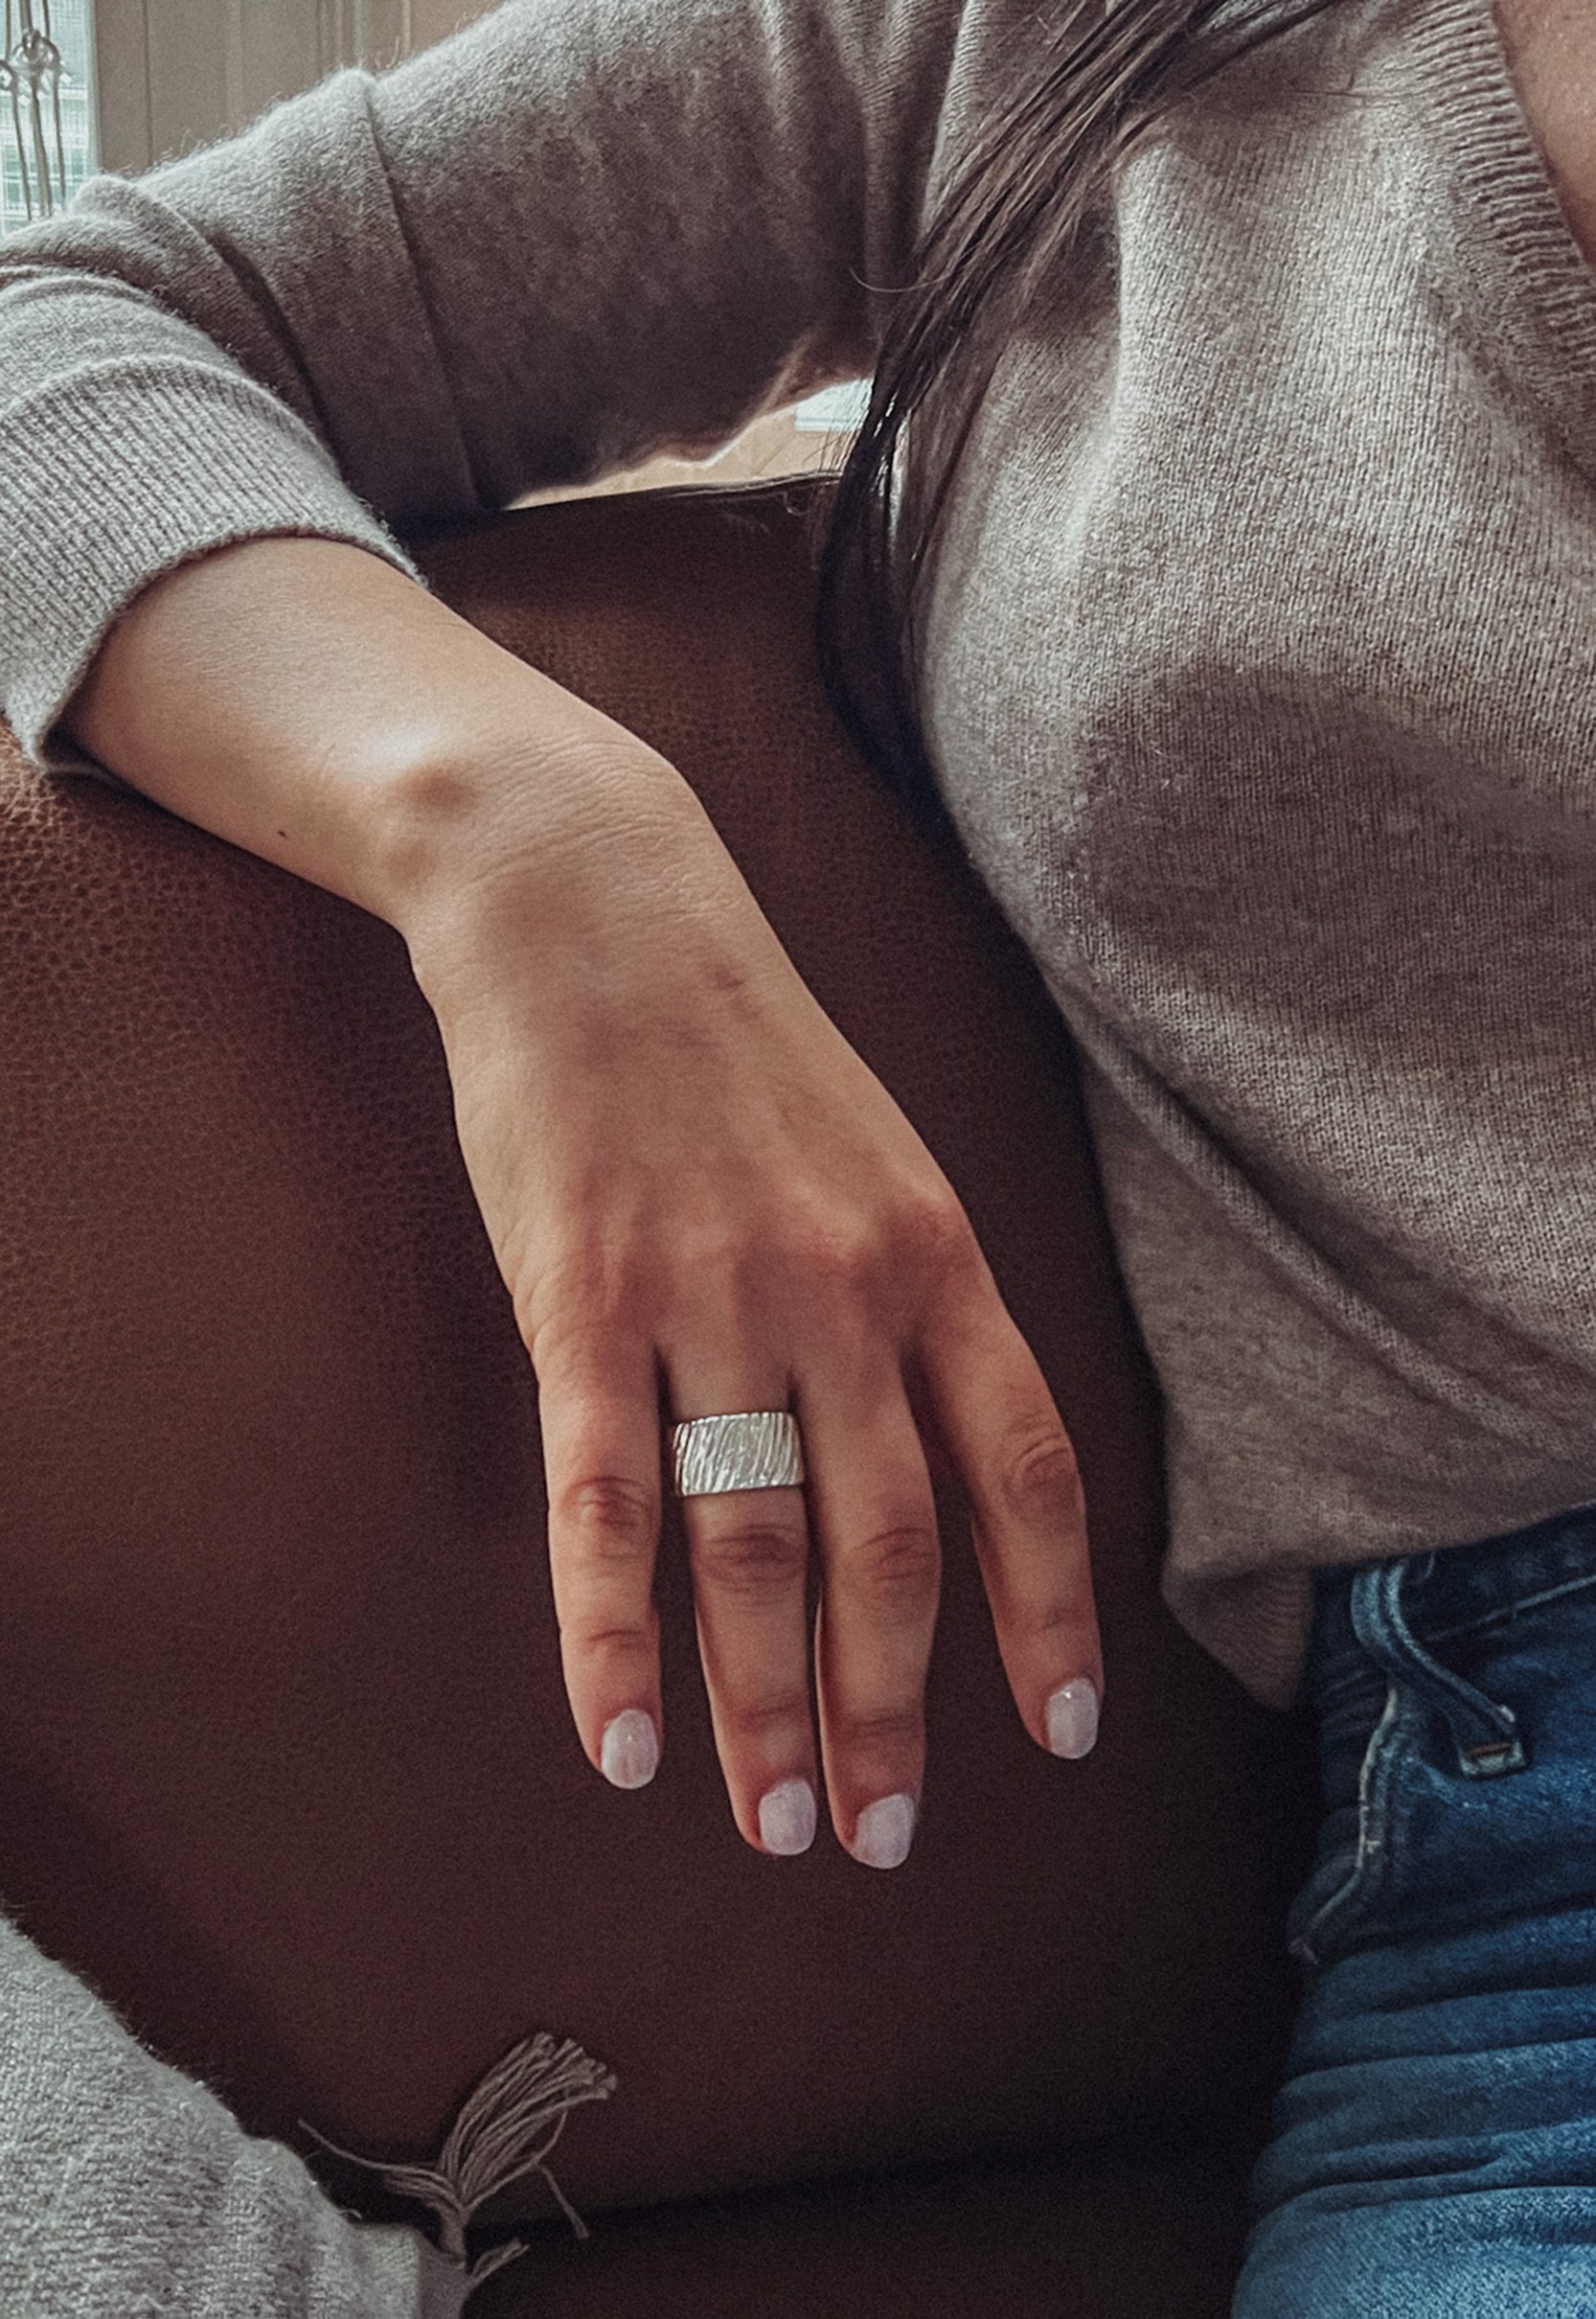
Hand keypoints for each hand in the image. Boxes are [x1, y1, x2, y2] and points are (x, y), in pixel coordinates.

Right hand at [397, 737, 1102, 1867]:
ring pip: (754, 1547)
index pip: (1025, 1467)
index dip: (1049, 1614)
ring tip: (770, 1828)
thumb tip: (930, 1458)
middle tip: (880, 1839)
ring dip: (766, 1709)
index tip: (1059, 1733)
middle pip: (892, 1544)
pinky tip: (622, 1744)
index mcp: (935, 1254)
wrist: (592, 902)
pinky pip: (603, 1501)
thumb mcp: (875, 1153)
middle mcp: (845, 1288)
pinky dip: (612, 1639)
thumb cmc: (734, 1044)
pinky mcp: (578, 1297)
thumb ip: (912, 1298)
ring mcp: (711, 1294)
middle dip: (893, 1713)